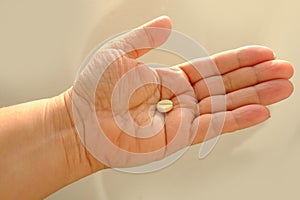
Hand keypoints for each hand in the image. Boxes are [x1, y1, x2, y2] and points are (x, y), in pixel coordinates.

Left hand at [68, 16, 293, 168]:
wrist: (80, 122)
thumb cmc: (92, 91)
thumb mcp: (119, 52)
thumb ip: (145, 38)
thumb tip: (167, 22)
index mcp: (169, 79)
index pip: (210, 69)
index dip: (236, 61)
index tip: (262, 54)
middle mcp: (178, 99)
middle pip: (224, 86)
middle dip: (254, 77)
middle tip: (284, 70)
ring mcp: (180, 120)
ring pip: (223, 106)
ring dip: (253, 97)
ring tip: (281, 88)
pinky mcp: (177, 138)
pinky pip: (210, 127)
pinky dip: (235, 119)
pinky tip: (258, 112)